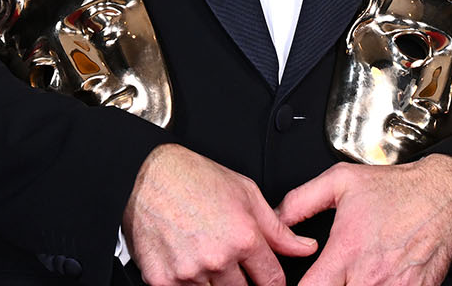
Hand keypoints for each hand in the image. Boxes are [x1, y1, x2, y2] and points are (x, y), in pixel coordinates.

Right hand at [123, 144, 317, 285]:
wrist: (147, 177)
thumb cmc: (195, 179)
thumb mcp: (247, 194)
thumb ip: (278, 229)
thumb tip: (304, 247)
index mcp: (243, 238)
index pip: (272, 281)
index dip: (273, 282)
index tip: (268, 280)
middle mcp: (218, 259)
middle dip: (243, 281)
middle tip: (230, 261)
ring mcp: (189, 273)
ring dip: (215, 283)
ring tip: (206, 256)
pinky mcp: (163, 281)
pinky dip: (189, 283)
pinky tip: (187, 262)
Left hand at [277, 153, 451, 285]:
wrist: (444, 194)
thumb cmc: (396, 190)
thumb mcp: (341, 181)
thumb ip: (300, 201)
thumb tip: (275, 220)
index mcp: (346, 252)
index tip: (299, 284)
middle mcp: (369, 276)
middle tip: (329, 280)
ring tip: (352, 279)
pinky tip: (376, 281)